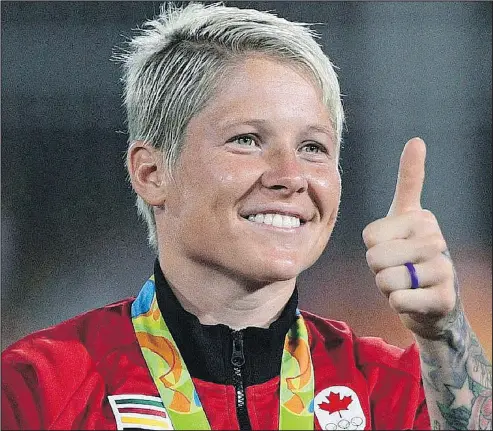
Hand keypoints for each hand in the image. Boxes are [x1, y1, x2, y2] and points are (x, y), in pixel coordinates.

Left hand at [362, 138, 456, 338]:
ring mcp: (443, 269)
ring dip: (388, 287)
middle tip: (398, 269)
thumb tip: (417, 139)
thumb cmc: (410, 254)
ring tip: (406, 283)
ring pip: (386, 280)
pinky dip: (398, 304)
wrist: (431, 300)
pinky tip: (414, 300)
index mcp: (422, 219)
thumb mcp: (405, 216)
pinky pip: (398, 300)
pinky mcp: (444, 298)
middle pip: (375, 258)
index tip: (392, 247)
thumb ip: (410, 180)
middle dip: (379, 269)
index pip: (370, 236)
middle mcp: (436, 240)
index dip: (373, 247)